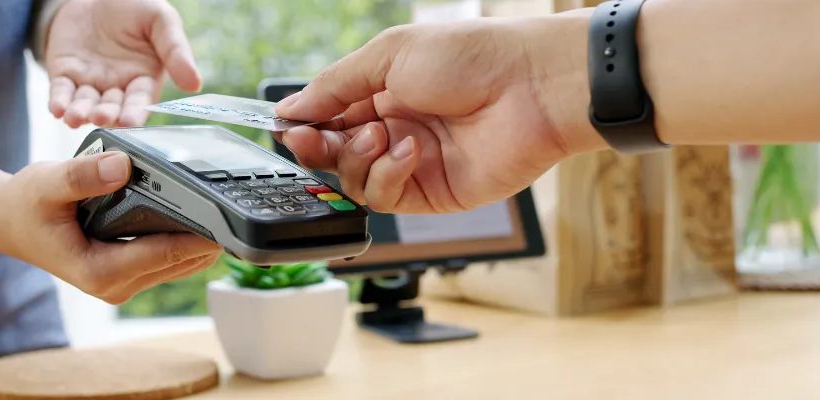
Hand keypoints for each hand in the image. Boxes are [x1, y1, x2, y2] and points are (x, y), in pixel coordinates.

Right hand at [0, 152, 220, 304]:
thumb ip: (83, 175)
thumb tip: (123, 166)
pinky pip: (170, 261)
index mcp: (97, 271)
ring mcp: (123, 284)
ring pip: (181, 265)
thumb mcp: (47, 182)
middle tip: (237, 202)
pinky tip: (202, 216)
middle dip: (209, 236)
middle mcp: (114, 285)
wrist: (5, 221)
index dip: (200, 235)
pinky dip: (187, 241)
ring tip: (225, 205)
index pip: (164, 254)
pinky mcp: (128, 275)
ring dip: (202, 240)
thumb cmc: (24, 203)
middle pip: (181, 262)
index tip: (230, 215)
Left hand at [44, 0, 200, 127]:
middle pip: (112, 108)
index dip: (135, 112)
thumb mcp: (161, 20)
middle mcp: (117, 87)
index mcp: (143, 79)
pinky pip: (61, 92)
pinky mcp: (65, 74)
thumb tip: (194, 84)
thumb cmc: (135, 8)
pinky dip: (58, 102)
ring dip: (80, 114)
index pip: (140, 101)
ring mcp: (90, 83)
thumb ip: (176, 51)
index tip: (130, 121)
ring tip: (74, 117)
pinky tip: (57, 109)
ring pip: (85, 105)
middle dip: (106, 115)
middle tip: (101, 118)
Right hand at [274, 12, 603, 213]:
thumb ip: (335, 85)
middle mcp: (393, 129)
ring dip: (357, 159)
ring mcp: (411, 163)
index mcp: (382, 92)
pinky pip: (385, 198)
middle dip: (318, 148)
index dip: (305, 124)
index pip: (327, 118)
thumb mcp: (389, 55)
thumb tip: (290, 109)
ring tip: (381, 135)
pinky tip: (410, 151)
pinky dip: (387, 175)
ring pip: (353, 181)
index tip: (288, 125)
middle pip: (333, 154)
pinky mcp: (431, 193)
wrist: (531, 86)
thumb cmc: (471, 57)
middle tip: (315, 138)